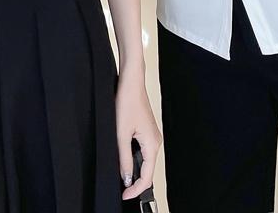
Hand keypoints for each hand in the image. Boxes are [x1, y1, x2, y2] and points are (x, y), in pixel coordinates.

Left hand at [115, 70, 160, 200]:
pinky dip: (134, 157)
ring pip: (144, 160)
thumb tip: (126, 178)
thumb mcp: (121, 134)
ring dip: (134, 169)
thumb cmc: (127, 102)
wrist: (131, 82)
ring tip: (121, 174)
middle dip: (135, 181)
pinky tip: (124, 156)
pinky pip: (142, 150)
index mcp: (152, 145)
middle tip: (121, 188)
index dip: (135, 189)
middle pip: (147, 170)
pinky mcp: (147, 130)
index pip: (147, 177)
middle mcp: (156, 142)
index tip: (124, 195)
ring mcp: (152, 136)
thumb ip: (123, 158)